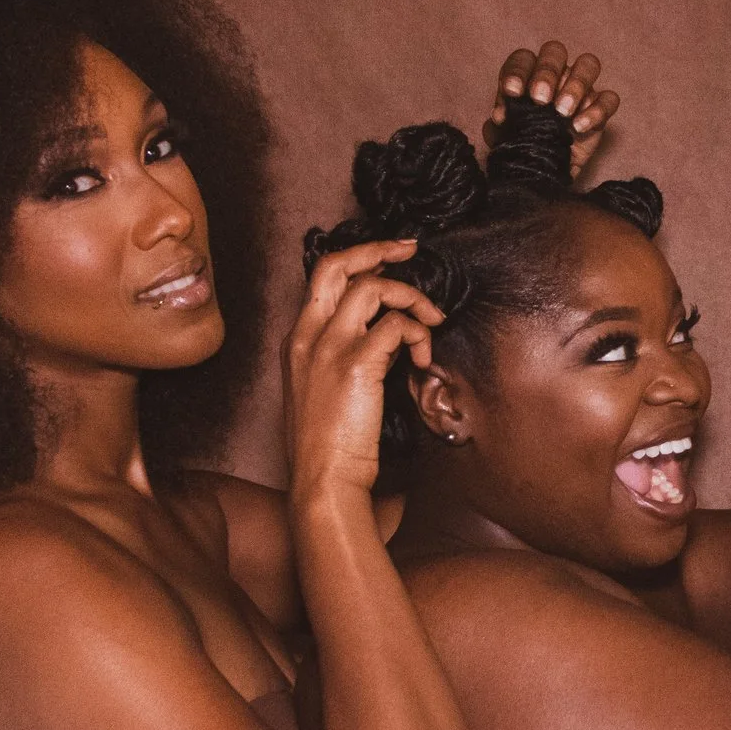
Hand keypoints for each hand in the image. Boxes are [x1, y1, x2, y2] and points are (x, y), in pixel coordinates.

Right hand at [283, 240, 443, 503]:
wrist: (322, 479)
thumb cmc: (329, 444)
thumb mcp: (326, 390)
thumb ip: (348, 356)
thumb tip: (388, 335)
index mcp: (298, 340)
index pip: (322, 278)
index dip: (359, 258)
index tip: (390, 257)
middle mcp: (308, 336)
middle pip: (338, 265)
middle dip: (378, 249)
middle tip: (411, 250)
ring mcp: (329, 348)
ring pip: (374, 288)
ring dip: (412, 298)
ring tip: (432, 322)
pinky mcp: (355, 365)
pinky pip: (396, 326)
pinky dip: (419, 334)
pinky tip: (424, 359)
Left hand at [491, 40, 620, 180]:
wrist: (544, 169)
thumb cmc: (525, 143)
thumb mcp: (505, 135)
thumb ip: (499, 124)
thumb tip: (501, 116)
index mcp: (528, 74)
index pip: (523, 59)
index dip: (517, 72)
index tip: (512, 93)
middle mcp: (556, 74)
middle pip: (555, 51)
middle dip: (547, 72)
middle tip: (540, 99)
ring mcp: (581, 88)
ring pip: (588, 65)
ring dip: (575, 85)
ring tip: (562, 112)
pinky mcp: (600, 108)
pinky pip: (608, 99)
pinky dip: (596, 111)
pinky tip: (579, 127)